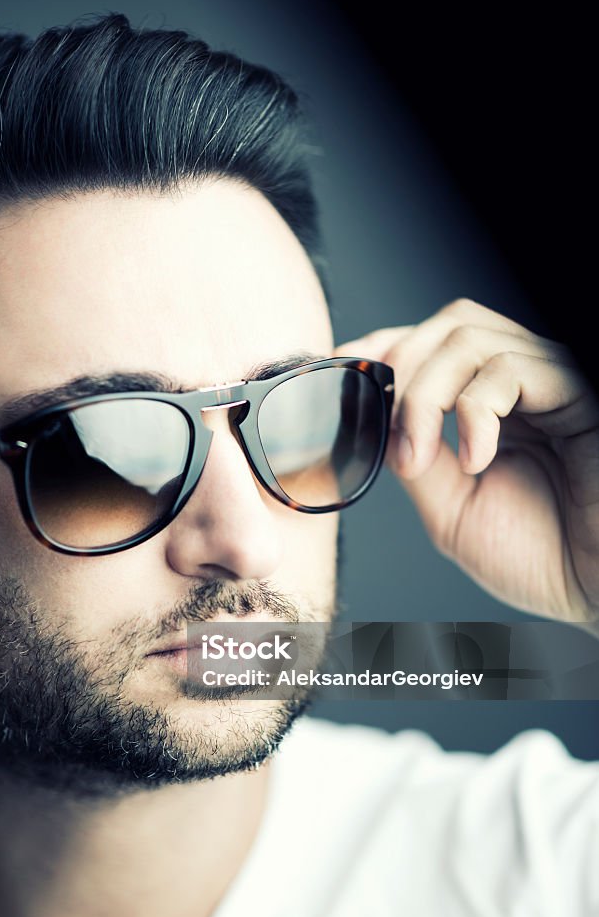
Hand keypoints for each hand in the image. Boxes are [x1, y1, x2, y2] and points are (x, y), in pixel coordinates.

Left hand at [334, 299, 598, 625]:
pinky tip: (476, 460)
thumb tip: (376, 422)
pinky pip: (511, 370)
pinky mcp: (578, 395)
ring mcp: (552, 384)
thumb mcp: (451, 509)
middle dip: (399, 372)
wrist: (595, 590)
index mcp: (495, 405)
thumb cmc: (540, 557)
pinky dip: (474, 412)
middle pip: (448, 326)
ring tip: (421, 457)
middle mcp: (525, 384)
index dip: (384, 344)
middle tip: (389, 434)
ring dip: (424, 397)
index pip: (434, 342)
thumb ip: (416, 460)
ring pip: (469, 339)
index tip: (342, 366)